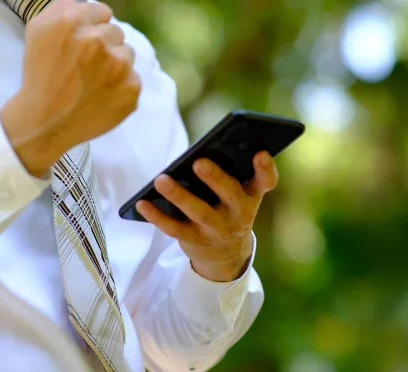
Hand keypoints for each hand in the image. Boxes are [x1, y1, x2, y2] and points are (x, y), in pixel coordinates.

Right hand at [0, 0, 140, 176]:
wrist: (46, 122)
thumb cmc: (40, 76)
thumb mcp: (37, 31)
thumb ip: (61, 8)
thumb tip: (82, 4)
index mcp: (73, 22)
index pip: (102, 12)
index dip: (93, 28)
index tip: (85, 44)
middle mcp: (98, 40)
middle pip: (116, 32)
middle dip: (104, 46)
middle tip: (86, 66)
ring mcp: (118, 66)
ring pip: (127, 54)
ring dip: (115, 65)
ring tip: (94, 82)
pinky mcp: (131, 89)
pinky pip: (133, 79)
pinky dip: (121, 87)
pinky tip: (102, 96)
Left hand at [136, 151, 278, 281]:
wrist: (225, 254)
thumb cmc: (227, 208)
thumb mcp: (236, 194)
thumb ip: (226, 173)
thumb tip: (195, 155)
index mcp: (251, 195)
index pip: (265, 181)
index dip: (265, 168)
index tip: (260, 152)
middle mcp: (239, 213)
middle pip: (230, 194)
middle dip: (215, 178)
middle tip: (199, 161)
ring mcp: (217, 229)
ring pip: (199, 212)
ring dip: (179, 195)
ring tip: (161, 179)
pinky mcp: (195, 240)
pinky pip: (174, 228)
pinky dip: (156, 216)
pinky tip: (142, 202)